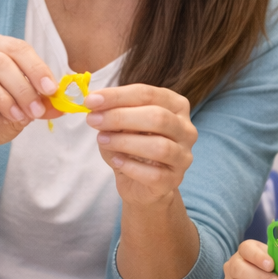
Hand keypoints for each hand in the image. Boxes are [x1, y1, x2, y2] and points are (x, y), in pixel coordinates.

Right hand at [0, 32, 59, 158]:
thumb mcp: (22, 109)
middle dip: (23, 87)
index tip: (51, 89)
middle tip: (37, 110)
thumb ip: (40, 103)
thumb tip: (62, 104)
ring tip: (20, 117)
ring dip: (6, 99)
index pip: (16, 47)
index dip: (36, 67)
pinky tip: (0, 121)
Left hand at [85, 84, 196, 208]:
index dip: (118, 96)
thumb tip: (95, 104)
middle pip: (158, 117)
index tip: (91, 100)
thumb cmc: (131, 147)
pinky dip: (131, 166)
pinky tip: (116, 161)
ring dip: (125, 142)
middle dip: (121, 117)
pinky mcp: (174, 180)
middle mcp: (186, 129)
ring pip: (160, 146)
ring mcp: (183, 156)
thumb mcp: (120, 125)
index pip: (148, 94)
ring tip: (102, 140)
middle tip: (93, 120)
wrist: (140, 184)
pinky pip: (154, 174)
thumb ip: (112, 113)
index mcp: (175, 106)